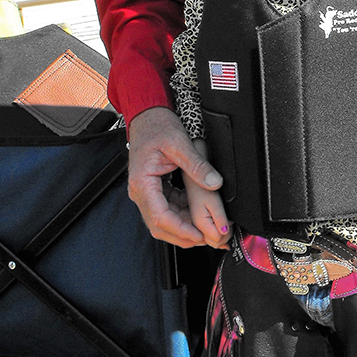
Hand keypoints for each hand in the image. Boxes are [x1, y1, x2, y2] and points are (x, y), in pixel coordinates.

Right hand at [127, 107, 222, 246]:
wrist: (148, 118)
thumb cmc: (157, 127)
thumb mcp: (179, 143)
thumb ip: (196, 164)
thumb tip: (214, 182)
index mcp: (142, 183)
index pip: (159, 217)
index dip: (179, 230)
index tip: (198, 235)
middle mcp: (142, 192)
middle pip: (160, 225)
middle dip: (183, 235)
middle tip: (208, 238)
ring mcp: (148, 193)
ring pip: (165, 221)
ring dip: (185, 228)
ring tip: (207, 231)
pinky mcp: (156, 191)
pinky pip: (170, 210)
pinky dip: (184, 216)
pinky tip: (200, 215)